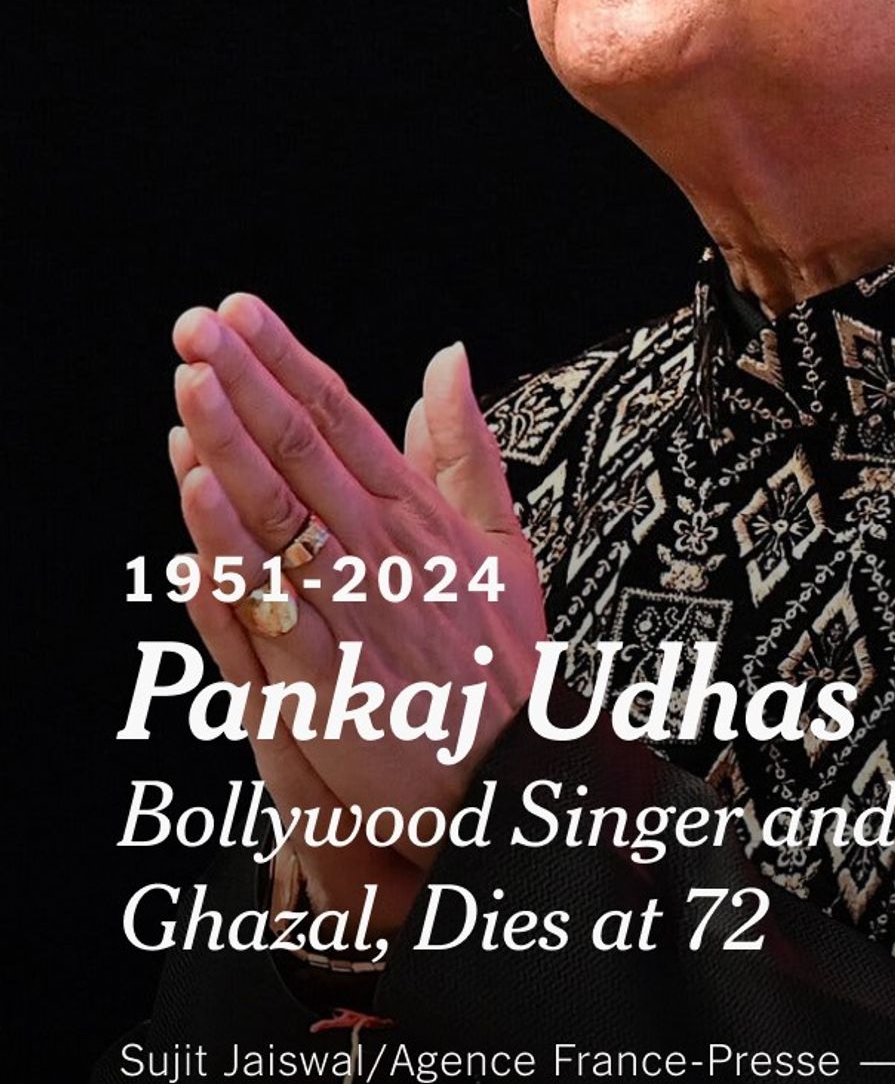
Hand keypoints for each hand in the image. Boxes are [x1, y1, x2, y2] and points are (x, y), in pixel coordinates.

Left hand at [169, 293, 545, 923]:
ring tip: (190, 385)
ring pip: (283, 511)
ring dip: (232, 446)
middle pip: (305, 448)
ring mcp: (357, 606)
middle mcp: (384, 547)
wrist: (515, 772)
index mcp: (418, 512)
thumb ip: (466, 449)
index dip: (288, 360)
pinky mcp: (332, 672)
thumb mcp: (502, 541)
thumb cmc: (501, 660)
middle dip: (247, 381)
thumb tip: (447, 359)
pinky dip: (236, 550)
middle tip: (198, 324)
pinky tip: (200, 505)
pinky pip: (273, 600)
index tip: (241, 311)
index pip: (342, 417)